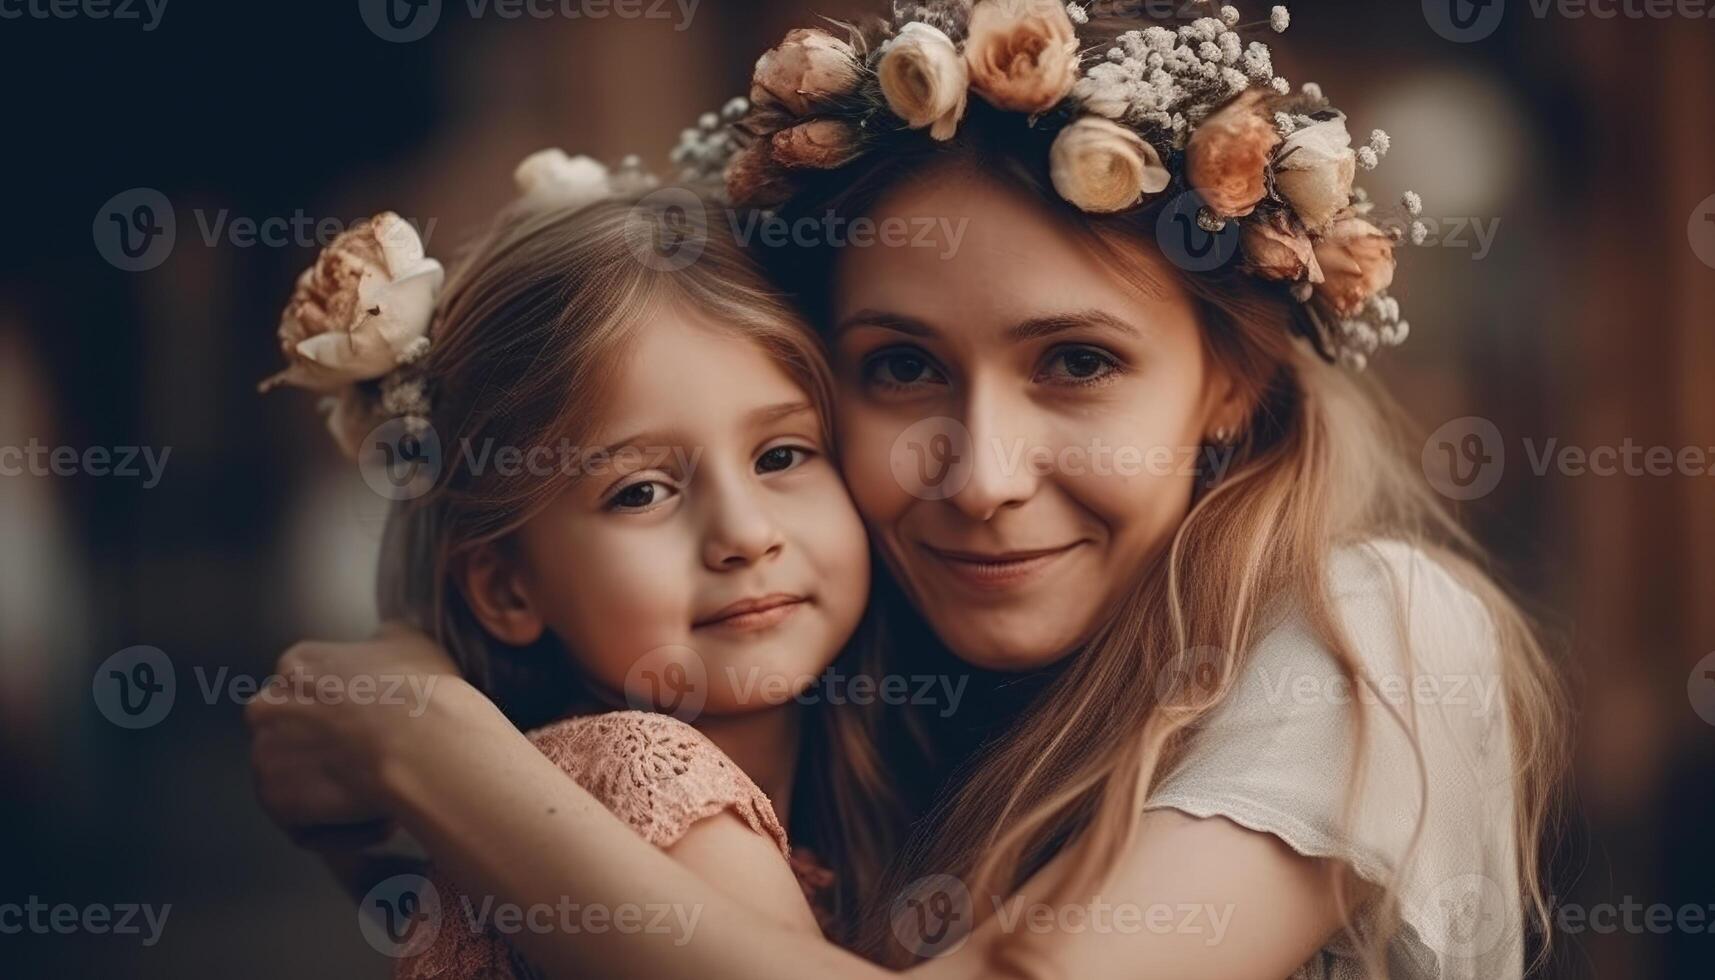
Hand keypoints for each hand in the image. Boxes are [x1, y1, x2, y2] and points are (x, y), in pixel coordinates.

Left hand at [245, 622, 466, 841]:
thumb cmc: (424, 692)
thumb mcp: (410, 641)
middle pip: (295, 737)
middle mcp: (268, 705)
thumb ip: (381, 643)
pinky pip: (307, 825)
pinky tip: (383, 821)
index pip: (312, 691)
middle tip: (378, 766)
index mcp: (298, 663)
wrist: (423, 744)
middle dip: (332, 755)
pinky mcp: (275, 801)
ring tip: (387, 800)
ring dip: (340, 797)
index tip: (378, 730)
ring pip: (301, 783)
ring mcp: (265, 755)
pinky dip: (344, 830)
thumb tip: (382, 646)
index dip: (350, 717)